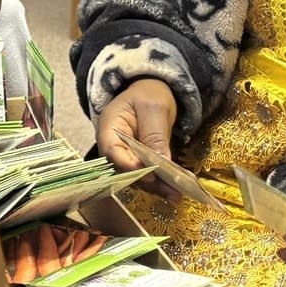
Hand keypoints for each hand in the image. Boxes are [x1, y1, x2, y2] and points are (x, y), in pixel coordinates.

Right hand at [92, 78, 182, 199]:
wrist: (150, 90)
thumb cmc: (149, 93)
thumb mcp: (154, 108)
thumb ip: (155, 134)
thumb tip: (162, 163)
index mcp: (109, 128)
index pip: (113, 151)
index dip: (130, 165)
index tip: (151, 174)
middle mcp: (112, 146)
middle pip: (124, 169)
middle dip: (148, 181)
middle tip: (172, 192)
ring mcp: (124, 155)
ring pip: (136, 176)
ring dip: (156, 186)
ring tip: (176, 195)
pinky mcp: (137, 161)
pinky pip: (145, 174)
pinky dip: (159, 182)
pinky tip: (175, 190)